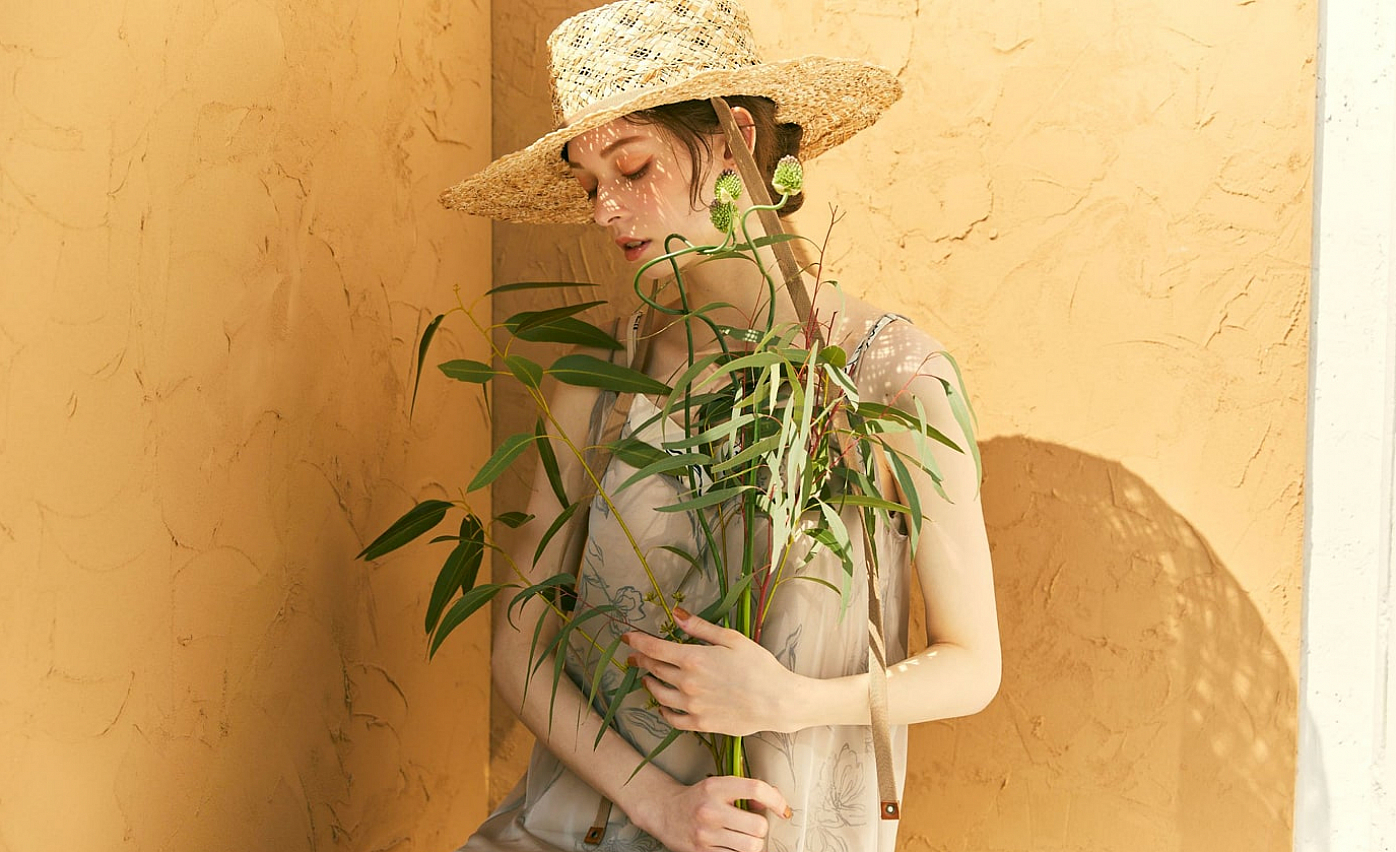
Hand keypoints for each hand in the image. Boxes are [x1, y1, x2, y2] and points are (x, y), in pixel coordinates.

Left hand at [623, 608, 806, 735]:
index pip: (654, 648)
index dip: (637, 641)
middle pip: (654, 669)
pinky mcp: (699, 724)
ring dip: (649, 683)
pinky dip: (662, 710)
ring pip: (658, 694)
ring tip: (648, 678)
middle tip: (636, 655)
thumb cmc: (759, 666)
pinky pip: (671, 718)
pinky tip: (663, 705)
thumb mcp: (731, 639)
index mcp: (693, 658)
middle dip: (642, 660)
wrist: (777, 701)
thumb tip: (676, 614)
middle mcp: (686, 683)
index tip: (626, 636)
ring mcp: (691, 706)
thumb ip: (700, 628)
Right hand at [632, 774, 791, 851]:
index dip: (776, 800)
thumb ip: (746, 791)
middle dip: (761, 828)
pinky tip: (732, 845)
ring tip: (742, 837)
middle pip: (758, 827)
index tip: (783, 809)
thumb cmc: (698, 797)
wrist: (665, 811)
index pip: (756, 789)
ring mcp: (705, 834)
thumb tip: (773, 802)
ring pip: (750, 847)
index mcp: (716, 787)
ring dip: (752, 844)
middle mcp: (710, 810)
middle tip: (752, 826)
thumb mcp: (719, 785)